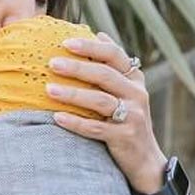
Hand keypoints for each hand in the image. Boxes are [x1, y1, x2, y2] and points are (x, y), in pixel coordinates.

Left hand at [45, 30, 166, 192]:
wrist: (145, 159)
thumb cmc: (127, 120)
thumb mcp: (126, 91)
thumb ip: (113, 67)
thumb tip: (98, 34)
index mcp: (135, 79)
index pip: (115, 55)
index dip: (91, 47)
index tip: (66, 42)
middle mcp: (137, 94)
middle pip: (105, 75)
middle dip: (77, 67)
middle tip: (52, 63)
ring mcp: (132, 116)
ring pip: (100, 100)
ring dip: (72, 93)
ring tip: (48, 89)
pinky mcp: (124, 137)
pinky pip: (96, 128)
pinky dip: (75, 122)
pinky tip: (57, 117)